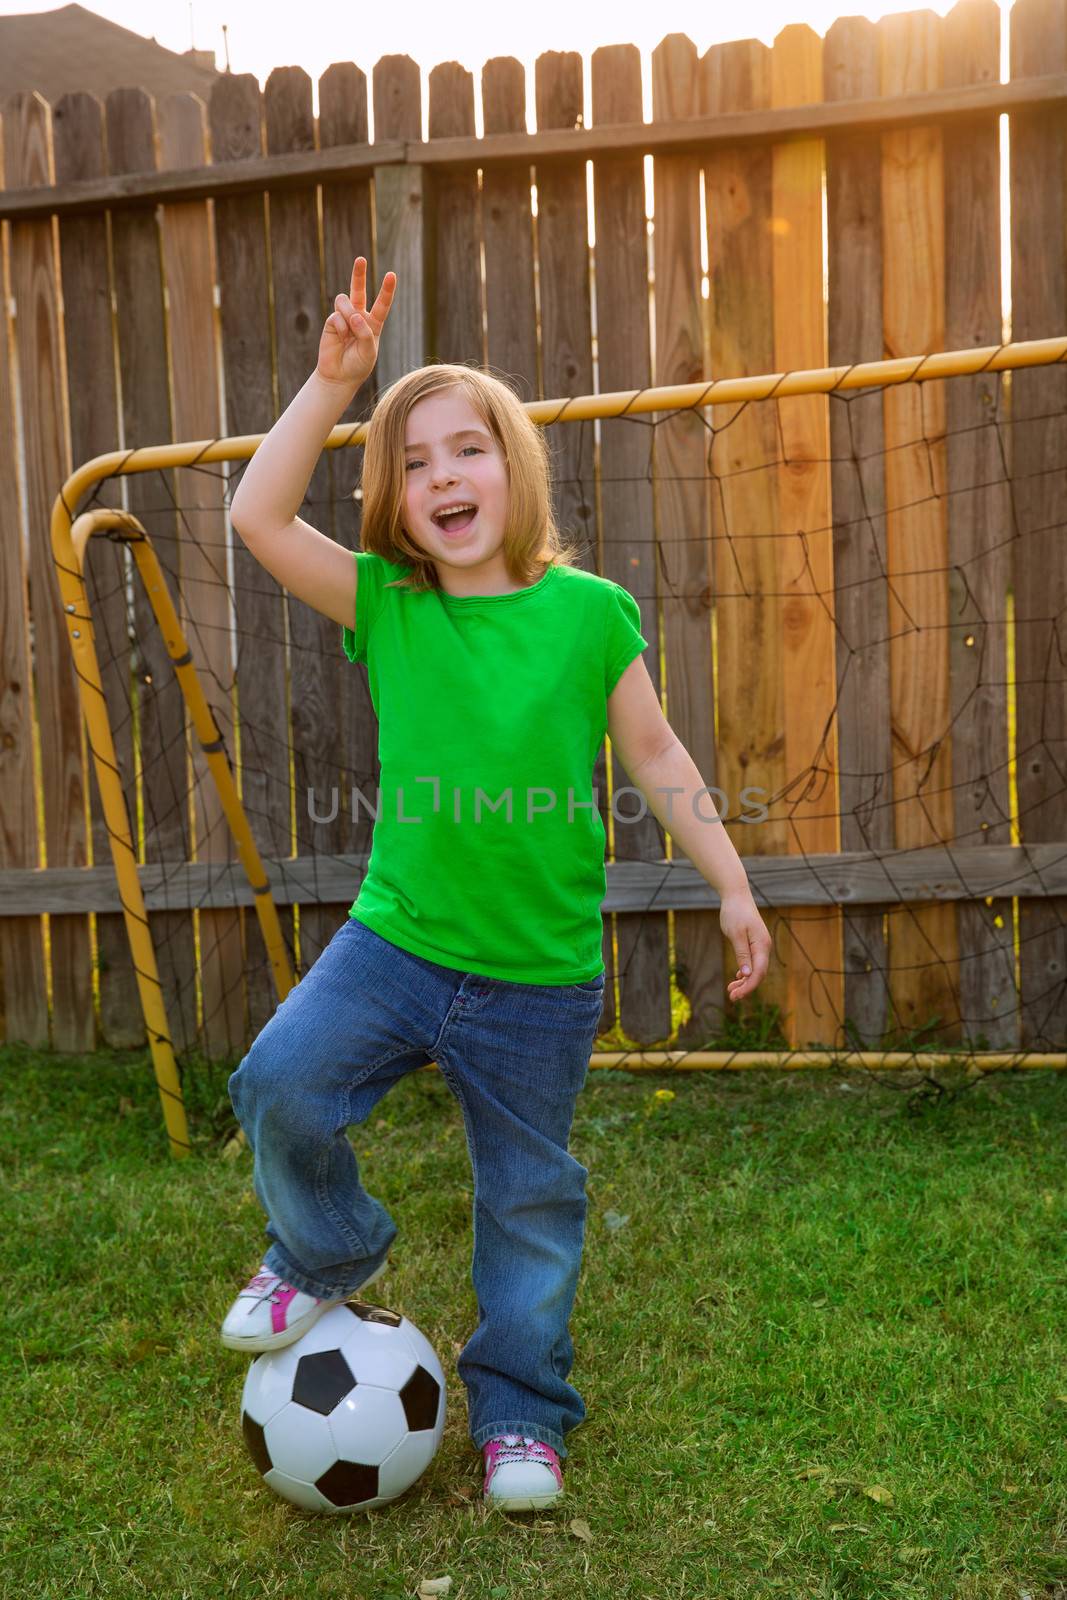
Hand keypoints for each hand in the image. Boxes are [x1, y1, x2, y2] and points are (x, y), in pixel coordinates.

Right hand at [317, 256, 396, 390]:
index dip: (386, 290)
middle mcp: (358, 317)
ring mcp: (344, 318)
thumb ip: (365, 333)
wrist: (339, 376)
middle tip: (360, 259)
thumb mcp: (369, 352)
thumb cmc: (358, 365)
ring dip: (349, 314)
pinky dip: (340, 327)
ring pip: (345, 301)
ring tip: (349, 331)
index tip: (391, 275)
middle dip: (358, 274)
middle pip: (358, 290)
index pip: (382, 304)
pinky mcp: (331, 322)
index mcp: (373, 323)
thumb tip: (354, 314)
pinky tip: (340, 338)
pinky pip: (336, 316)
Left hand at [720, 888, 771, 1002]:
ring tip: (731, 990)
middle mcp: (764, 947)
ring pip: (756, 969)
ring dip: (744, 981)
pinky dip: (745, 972)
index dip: (748, 987)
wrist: (736, 895)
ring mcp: (760, 945)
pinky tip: (737, 978)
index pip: (758, 973)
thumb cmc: (734, 912)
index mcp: (761, 945)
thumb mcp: (735, 934)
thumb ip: (742, 954)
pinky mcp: (754, 943)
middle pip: (758, 973)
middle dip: (746, 987)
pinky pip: (753, 962)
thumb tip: (746, 974)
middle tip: (731, 997)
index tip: (736, 996)